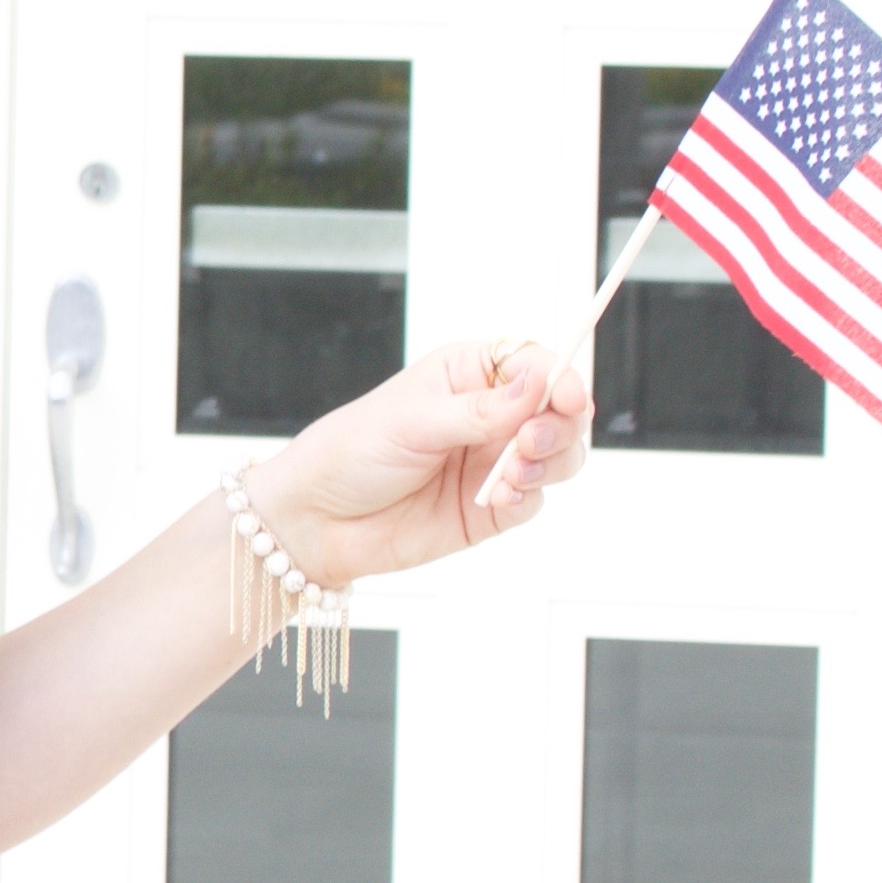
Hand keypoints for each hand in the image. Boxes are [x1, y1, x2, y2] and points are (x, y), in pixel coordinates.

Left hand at [256, 334, 595, 584]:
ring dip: (550, 461)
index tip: (564, 396)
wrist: (317, 519)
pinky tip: (499, 496)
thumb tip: (536, 385)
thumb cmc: (350, 452)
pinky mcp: (492, 507)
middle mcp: (489, 414)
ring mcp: (492, 461)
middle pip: (558, 410)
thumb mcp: (412, 421)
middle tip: (530, 441)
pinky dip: (527, 495)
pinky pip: (533, 498)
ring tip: (513, 472)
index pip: (533, 363)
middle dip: (559, 424)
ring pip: (558, 454)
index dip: (558, 376)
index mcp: (468, 374)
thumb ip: (478, 410)